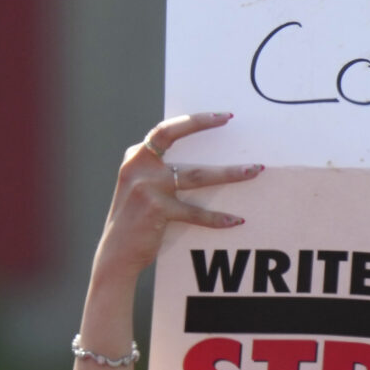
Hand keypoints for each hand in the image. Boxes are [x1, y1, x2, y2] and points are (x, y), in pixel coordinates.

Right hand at [89, 113, 260, 285]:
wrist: (116, 253)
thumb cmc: (135, 221)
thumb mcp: (140, 188)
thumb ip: (159, 171)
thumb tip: (199, 162)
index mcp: (136, 158)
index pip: (165, 131)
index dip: (192, 121)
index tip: (220, 116)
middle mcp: (138, 167)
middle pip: (175, 137)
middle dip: (203, 124)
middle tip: (230, 119)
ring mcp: (147, 187)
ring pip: (197, 175)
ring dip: (229, 173)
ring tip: (253, 171)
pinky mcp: (157, 209)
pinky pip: (195, 212)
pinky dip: (216, 218)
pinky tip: (235, 220)